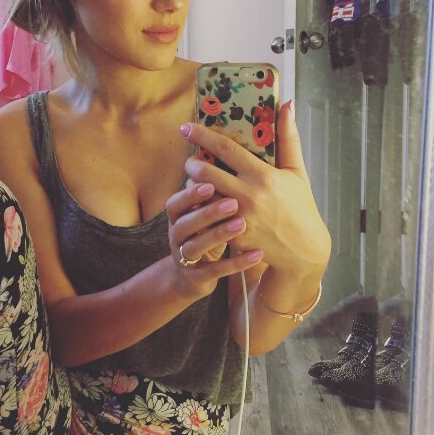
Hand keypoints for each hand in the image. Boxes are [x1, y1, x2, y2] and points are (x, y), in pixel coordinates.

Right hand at [166, 181, 263, 298]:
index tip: (211, 183)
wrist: (193, 275)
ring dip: (218, 235)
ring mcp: (184, 258)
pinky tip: (257, 254)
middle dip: (206, 212)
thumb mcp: (204, 212)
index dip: (190, 193)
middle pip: (184, 223)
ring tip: (242, 224)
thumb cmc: (206, 232)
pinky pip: (214, 271)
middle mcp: (177, 236)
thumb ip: (213, 190)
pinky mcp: (196, 278)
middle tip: (233, 203)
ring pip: (195, 247)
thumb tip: (232, 156)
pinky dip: (235, 263)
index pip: (177, 202)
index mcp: (178, 216)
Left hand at [179, 100, 330, 279]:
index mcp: (263, 175)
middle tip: (189, 161)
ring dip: (193, 187)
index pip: (226, 148)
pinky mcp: (233, 236)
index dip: (202, 135)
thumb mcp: (296, 171)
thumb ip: (289, 138)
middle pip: (206, 172)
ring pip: (202, 196)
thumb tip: (287, 105)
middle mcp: (249, 195)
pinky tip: (200, 205)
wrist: (302, 249)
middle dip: (191, 164)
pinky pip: (209, 219)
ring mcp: (239, 217)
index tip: (186, 128)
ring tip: (195, 182)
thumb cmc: (300, 206)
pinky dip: (202, 209)